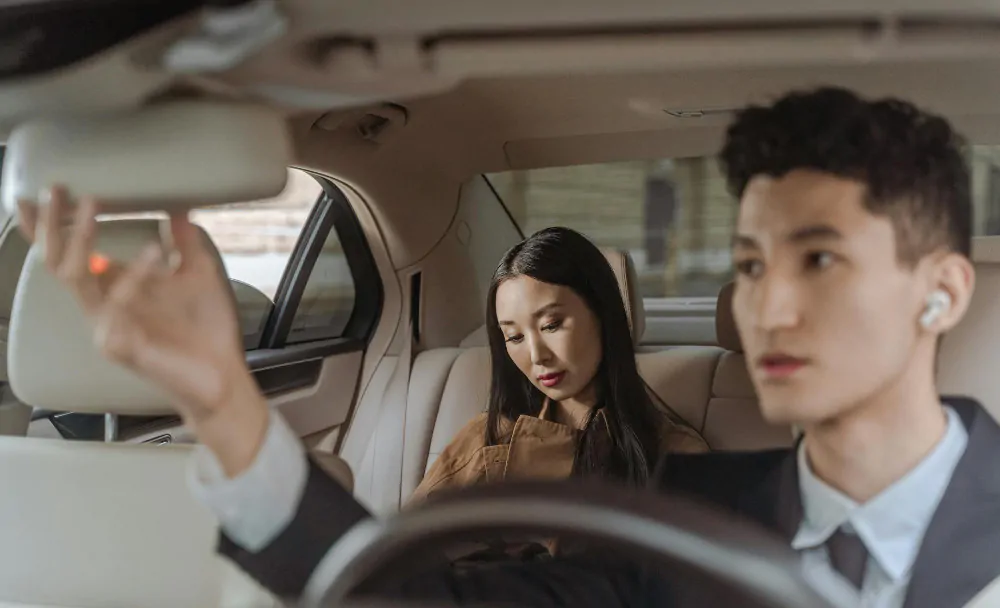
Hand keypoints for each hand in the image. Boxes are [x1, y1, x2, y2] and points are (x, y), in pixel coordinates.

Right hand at [17, 187, 268, 475]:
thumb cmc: (207, 330)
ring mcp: (106, 327)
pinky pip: (114, 306)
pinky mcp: (119, 346)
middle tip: (57, 191)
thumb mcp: (199, 275)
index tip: (45, 192)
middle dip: (52, 224)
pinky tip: (153, 252)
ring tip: (92, 205)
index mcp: (115, 289)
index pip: (70, 254)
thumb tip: (180, 209)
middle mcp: (103, 306)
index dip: (51, 226)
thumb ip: (185, 243)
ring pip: (74, 278)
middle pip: (58, 261)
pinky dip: (132, 276)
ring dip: (81, 239)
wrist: (223, 374)